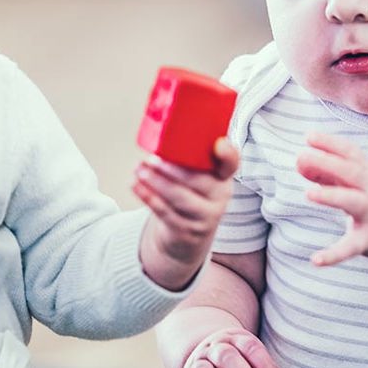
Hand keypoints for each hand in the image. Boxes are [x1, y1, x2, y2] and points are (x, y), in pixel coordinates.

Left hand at [135, 137, 240, 289]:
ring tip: (139, 170)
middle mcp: (219, 197)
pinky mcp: (186, 231)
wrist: (189, 235)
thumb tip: (160, 131)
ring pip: (180, 198)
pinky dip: (148, 197)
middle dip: (172, 169)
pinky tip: (136, 185)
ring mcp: (204, 217)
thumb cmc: (189, 194)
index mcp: (222, 177)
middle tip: (151, 159)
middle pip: (198, 182)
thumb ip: (189, 157)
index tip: (219, 144)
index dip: (228, 154)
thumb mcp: (197, 176)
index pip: (231, 164)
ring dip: (156, 182)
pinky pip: (165, 213)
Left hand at [297, 131, 367, 265]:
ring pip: (354, 202)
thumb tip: (300, 162)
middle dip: (328, 163)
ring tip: (309, 193)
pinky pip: (351, 247)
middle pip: (353, 172)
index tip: (309, 136)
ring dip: (332, 196)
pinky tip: (316, 260)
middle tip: (303, 157)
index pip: (351, 152)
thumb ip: (330, 171)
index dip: (330, 143)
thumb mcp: (359, 179)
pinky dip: (334, 254)